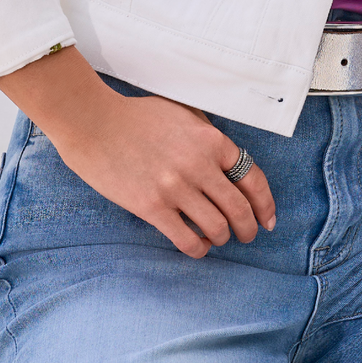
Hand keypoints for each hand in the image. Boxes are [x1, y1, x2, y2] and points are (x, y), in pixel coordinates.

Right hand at [0, 47, 275, 258]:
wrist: (94, 122)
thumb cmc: (136, 116)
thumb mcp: (183, 114)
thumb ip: (208, 137)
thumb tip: (229, 163)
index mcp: (211, 139)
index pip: (253, 178)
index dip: (265, 204)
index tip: (268, 219)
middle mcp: (199, 164)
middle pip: (239, 209)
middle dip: (248, 228)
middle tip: (247, 235)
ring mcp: (176, 187)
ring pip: (217, 228)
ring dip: (223, 238)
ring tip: (218, 238)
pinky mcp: (152, 207)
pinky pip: (187, 239)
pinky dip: (199, 248)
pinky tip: (198, 245)